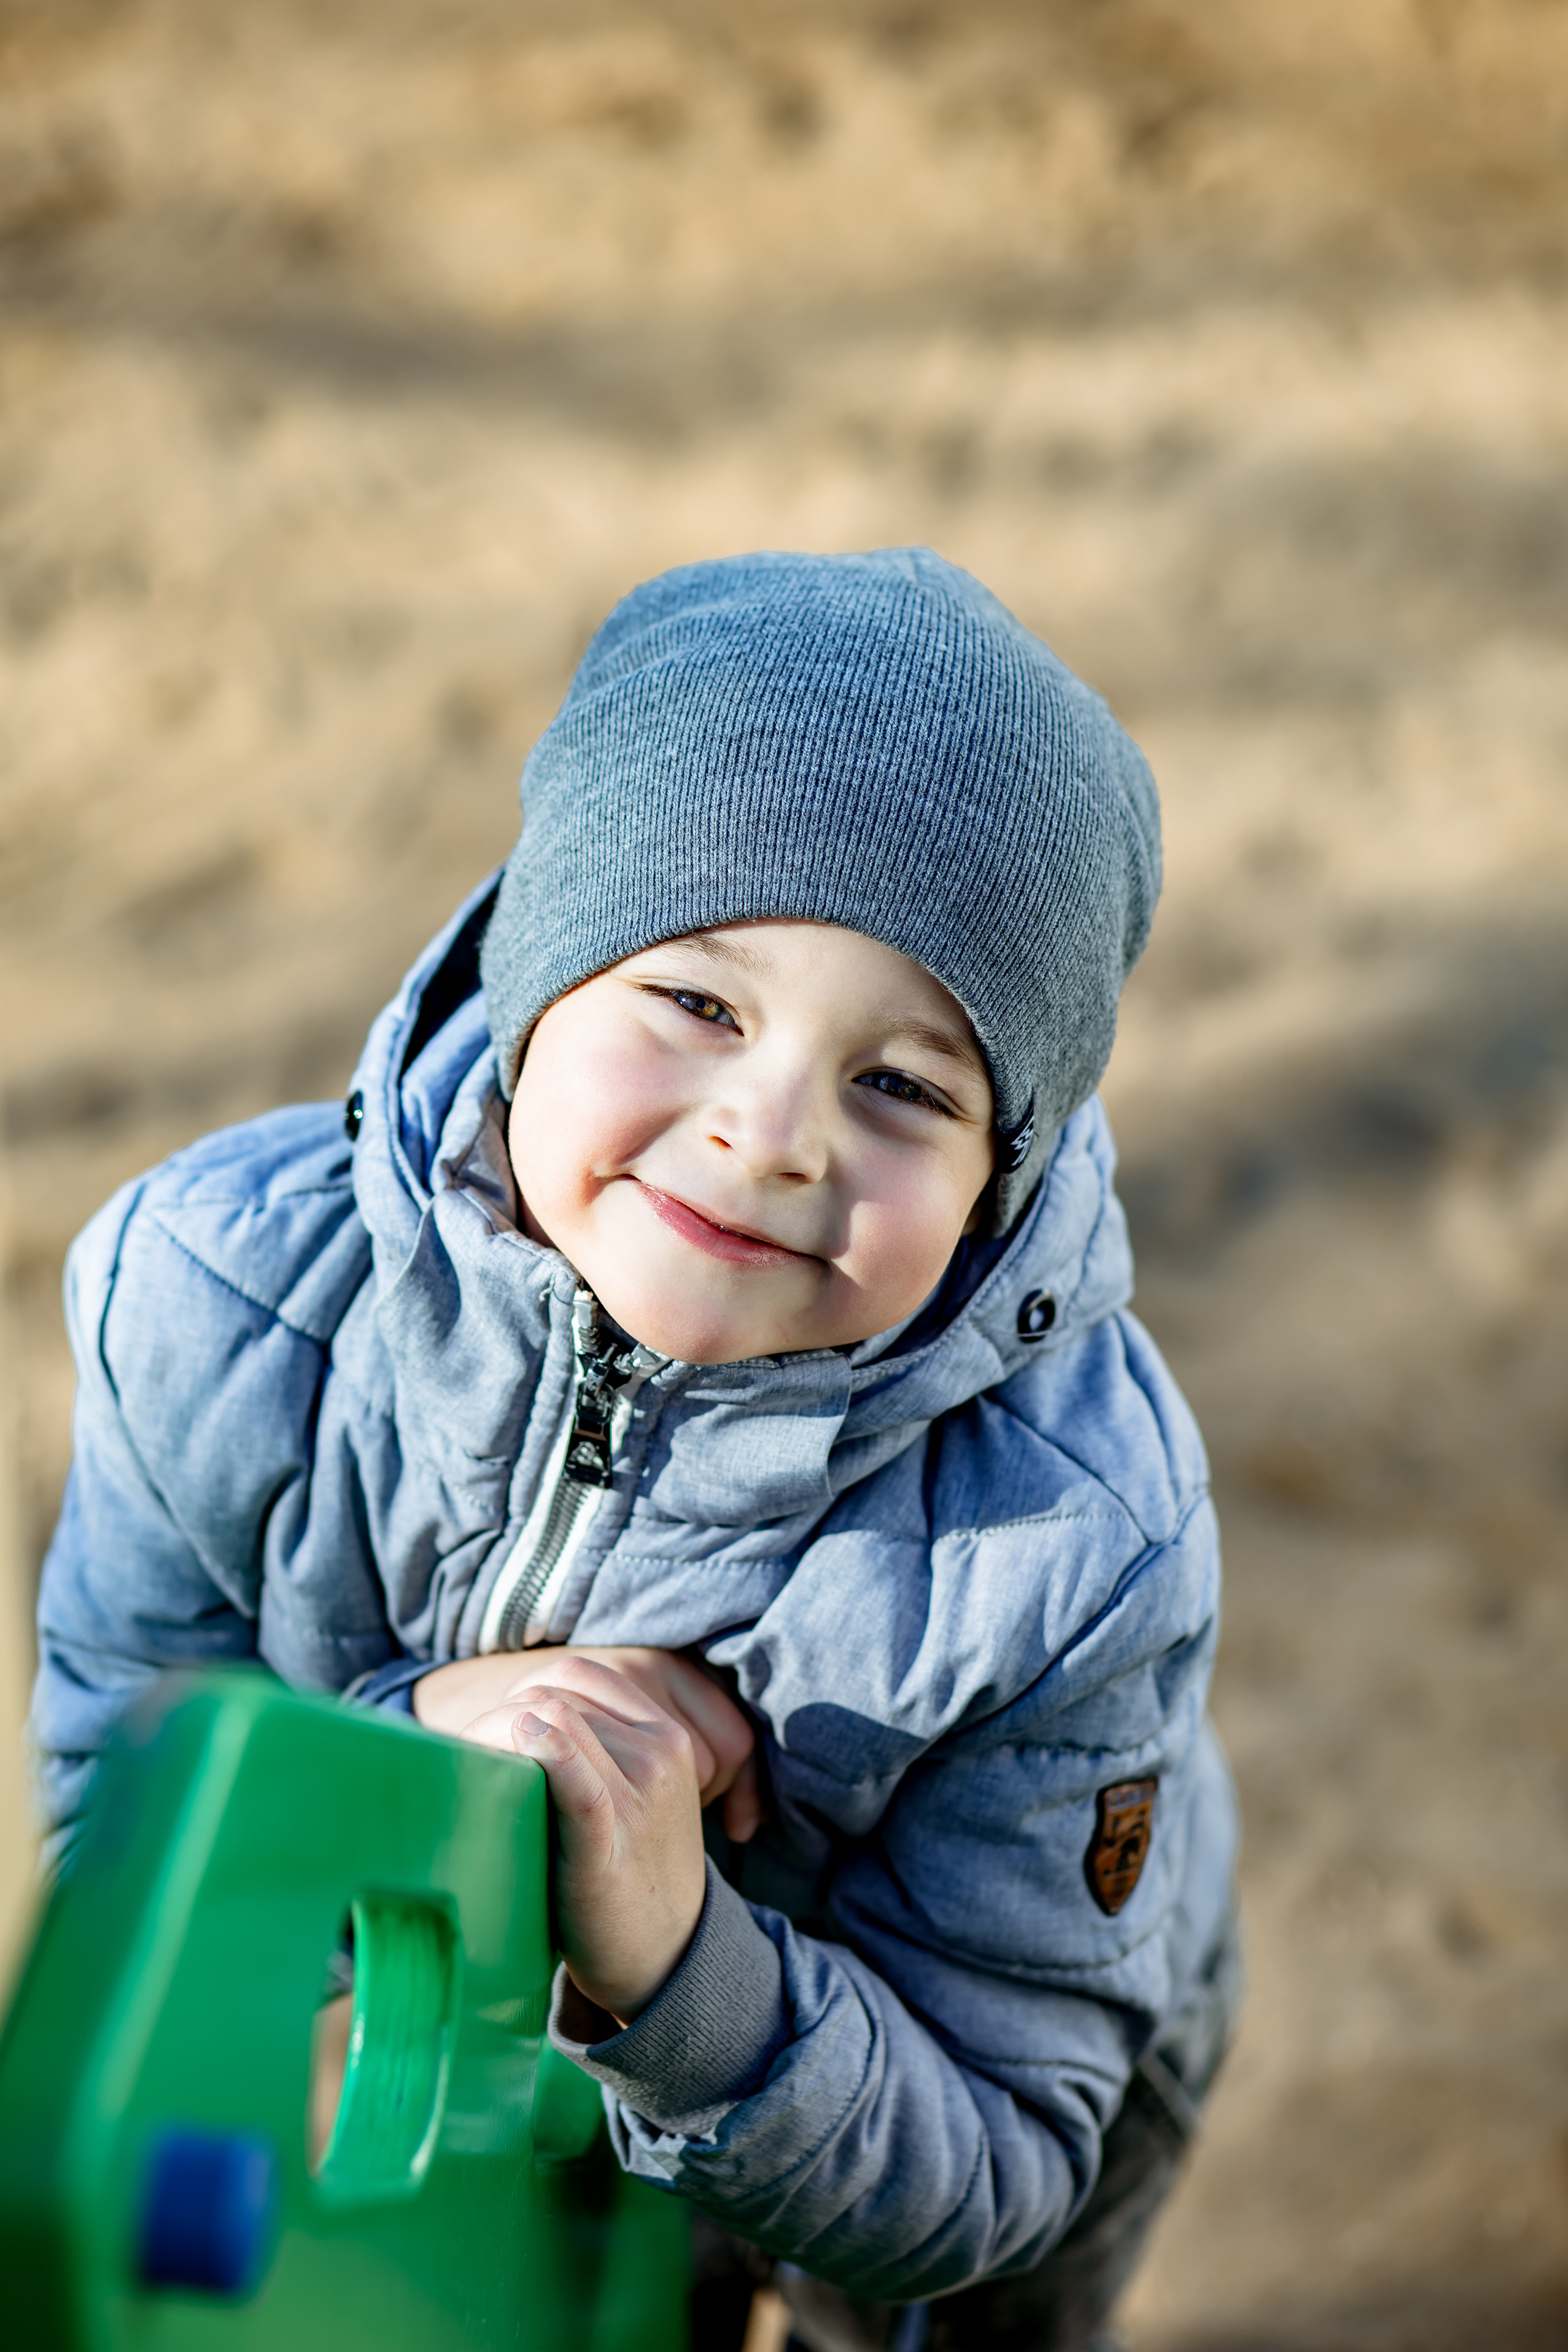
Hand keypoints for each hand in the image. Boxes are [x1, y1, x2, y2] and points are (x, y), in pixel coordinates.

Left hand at [414, 1646, 764, 1841]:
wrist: (665, 1961)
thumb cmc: (627, 1875)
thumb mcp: (632, 1796)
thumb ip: (592, 1749)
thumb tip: (511, 1716)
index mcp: (667, 1734)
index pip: (579, 1674)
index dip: (524, 1693)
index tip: (496, 1735)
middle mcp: (661, 1752)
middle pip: (556, 1692)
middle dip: (500, 1715)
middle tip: (469, 1760)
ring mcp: (642, 1793)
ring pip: (549, 1719)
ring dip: (495, 1737)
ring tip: (473, 1776)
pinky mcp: (611, 1838)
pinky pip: (569, 1770)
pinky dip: (536, 1753)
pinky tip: (507, 1764)